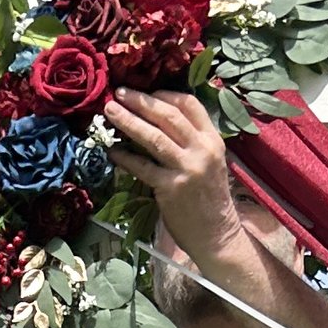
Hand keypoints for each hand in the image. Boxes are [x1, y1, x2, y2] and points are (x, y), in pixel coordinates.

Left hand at [104, 86, 242, 267]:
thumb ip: (192, 140)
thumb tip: (159, 119)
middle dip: (141, 102)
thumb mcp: (210, 162)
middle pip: (168, 116)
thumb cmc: (210, 198)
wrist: (217, 234)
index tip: (146, 92)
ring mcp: (186, 169)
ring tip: (109, 112)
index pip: (190, 104)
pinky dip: (125, 157)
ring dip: (129, 121)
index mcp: (213, 140)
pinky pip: (142, 167)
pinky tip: (112, 151)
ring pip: (154, 137)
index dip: (165, 95)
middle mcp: (202, 150)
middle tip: (118, 93)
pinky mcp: (170, 188)